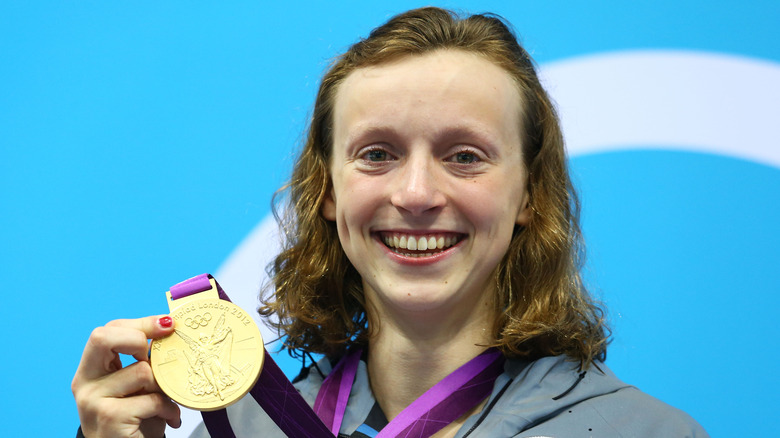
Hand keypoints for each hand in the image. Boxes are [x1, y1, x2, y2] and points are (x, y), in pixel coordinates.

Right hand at [72, 316, 181, 437]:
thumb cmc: (135, 422)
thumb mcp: (134, 388)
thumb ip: (142, 363)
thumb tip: (170, 329)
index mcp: (90, 371)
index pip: (107, 331)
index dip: (140, 323)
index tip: (167, 325)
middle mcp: (84, 383)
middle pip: (103, 337)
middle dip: (138, 338)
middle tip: (156, 357)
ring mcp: (93, 401)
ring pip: (142, 371)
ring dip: (164, 387)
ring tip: (167, 403)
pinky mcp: (109, 418)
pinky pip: (152, 400)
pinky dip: (169, 409)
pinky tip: (170, 419)